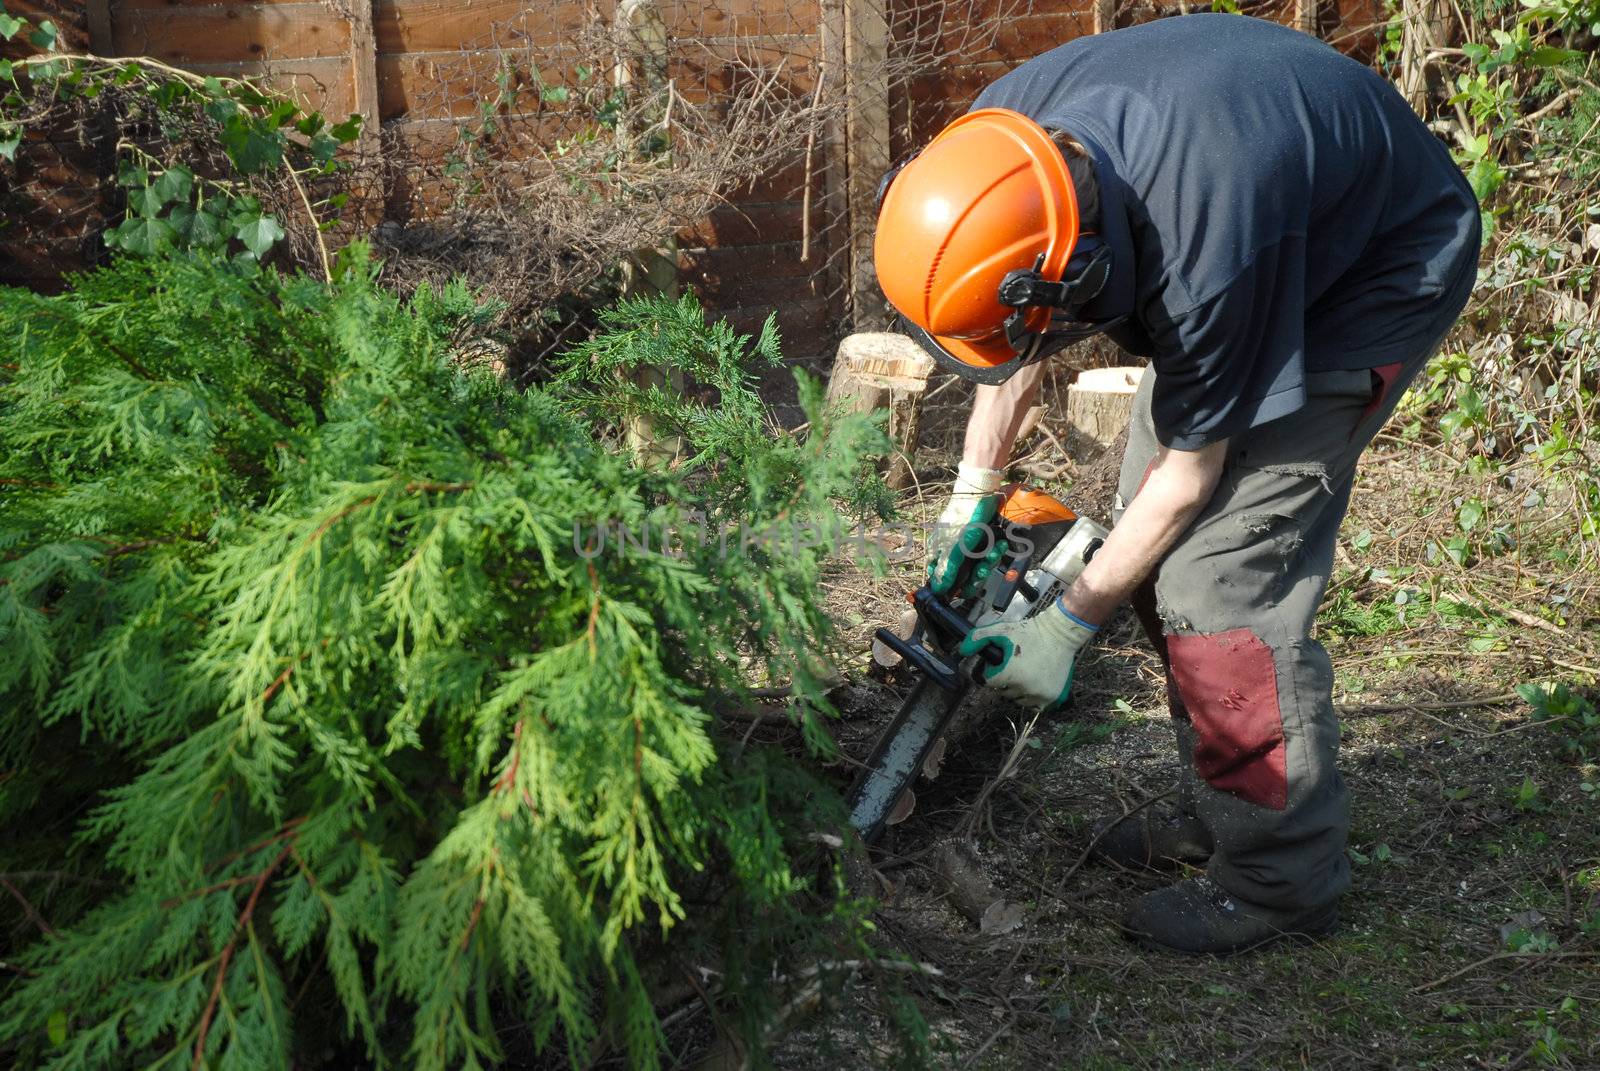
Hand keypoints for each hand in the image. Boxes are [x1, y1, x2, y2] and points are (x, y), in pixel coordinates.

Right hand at [928, 462, 1003, 594]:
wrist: (981, 492)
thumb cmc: (963, 520)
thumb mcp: (953, 549)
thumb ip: (946, 571)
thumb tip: (937, 591)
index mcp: (938, 553)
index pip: (941, 578)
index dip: (953, 587)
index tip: (963, 591)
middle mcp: (951, 551)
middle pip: (962, 575)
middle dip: (976, 574)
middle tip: (983, 570)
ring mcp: (966, 545)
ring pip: (977, 565)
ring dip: (988, 561)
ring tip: (995, 551)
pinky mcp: (981, 539)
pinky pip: (987, 552)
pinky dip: (994, 550)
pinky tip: (1000, 545)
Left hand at [959, 600, 1097, 710]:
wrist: (1060, 635)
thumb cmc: (1029, 632)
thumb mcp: (1002, 630)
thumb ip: (979, 638)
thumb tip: (962, 650)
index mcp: (1011, 674)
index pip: (990, 682)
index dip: (991, 672)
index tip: (999, 664)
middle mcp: (1025, 688)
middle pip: (1004, 692)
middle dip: (1005, 681)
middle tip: (1014, 666)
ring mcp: (1039, 695)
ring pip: (1018, 700)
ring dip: (1017, 691)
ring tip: (1024, 673)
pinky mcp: (1051, 697)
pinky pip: (1034, 705)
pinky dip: (1031, 697)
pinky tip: (1032, 684)